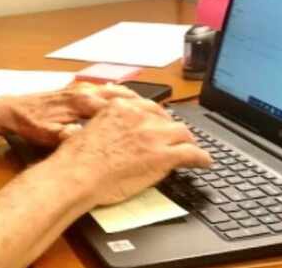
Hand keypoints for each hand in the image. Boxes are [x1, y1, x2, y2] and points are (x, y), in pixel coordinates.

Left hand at [0, 82, 140, 146]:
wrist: (12, 109)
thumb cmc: (29, 123)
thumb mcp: (47, 135)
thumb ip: (67, 136)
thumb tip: (84, 139)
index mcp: (79, 102)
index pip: (113, 106)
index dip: (134, 115)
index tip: (152, 124)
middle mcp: (83, 92)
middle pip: (119, 95)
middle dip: (141, 104)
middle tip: (161, 115)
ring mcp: (81, 89)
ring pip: (115, 91)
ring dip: (134, 98)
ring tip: (153, 108)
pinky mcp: (78, 91)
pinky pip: (106, 90)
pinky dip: (120, 94)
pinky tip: (129, 99)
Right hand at [50, 96, 211, 205]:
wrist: (78, 174)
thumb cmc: (76, 158)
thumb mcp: (87, 129)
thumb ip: (103, 123)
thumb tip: (106, 128)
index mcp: (120, 107)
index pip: (148, 107)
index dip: (157, 118)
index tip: (160, 123)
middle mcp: (139, 116)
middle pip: (167, 118)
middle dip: (173, 128)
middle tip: (176, 137)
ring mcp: (153, 136)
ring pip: (183, 132)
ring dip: (188, 141)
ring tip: (192, 148)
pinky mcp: (162, 156)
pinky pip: (191, 153)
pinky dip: (202, 158)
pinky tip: (205, 162)